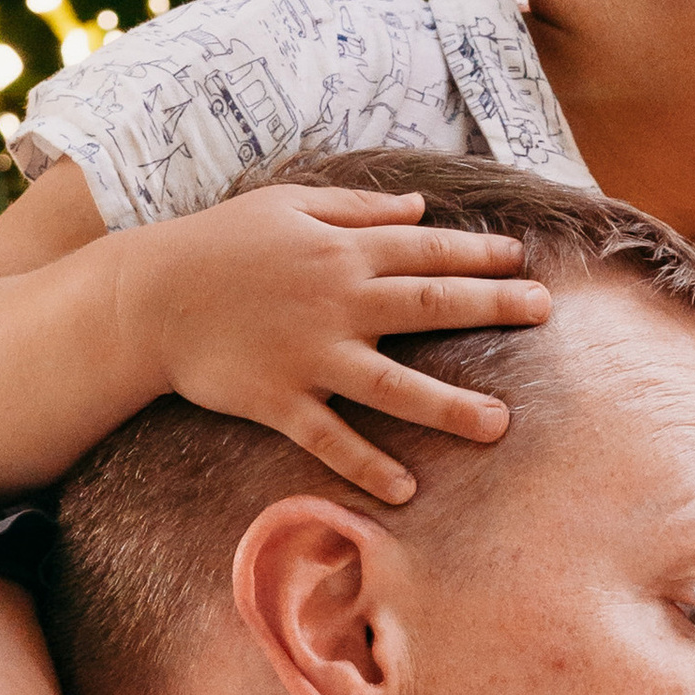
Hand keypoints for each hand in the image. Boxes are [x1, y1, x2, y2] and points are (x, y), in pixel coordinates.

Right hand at [121, 183, 550, 506]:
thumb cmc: (220, 243)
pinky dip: (366, 465)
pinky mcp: (280, 400)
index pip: (426, 249)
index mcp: (343, 251)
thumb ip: (358, 208)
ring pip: (394, 385)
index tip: (524, 260)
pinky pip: (332, 438)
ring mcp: (311, 356)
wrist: (149, 296)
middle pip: (430, 305)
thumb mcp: (289, 204)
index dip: (479, 254)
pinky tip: (405, 490)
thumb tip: (420, 208)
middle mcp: (338, 302)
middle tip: (545, 313)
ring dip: (449, 406)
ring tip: (499, 424)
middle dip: (493, 306)